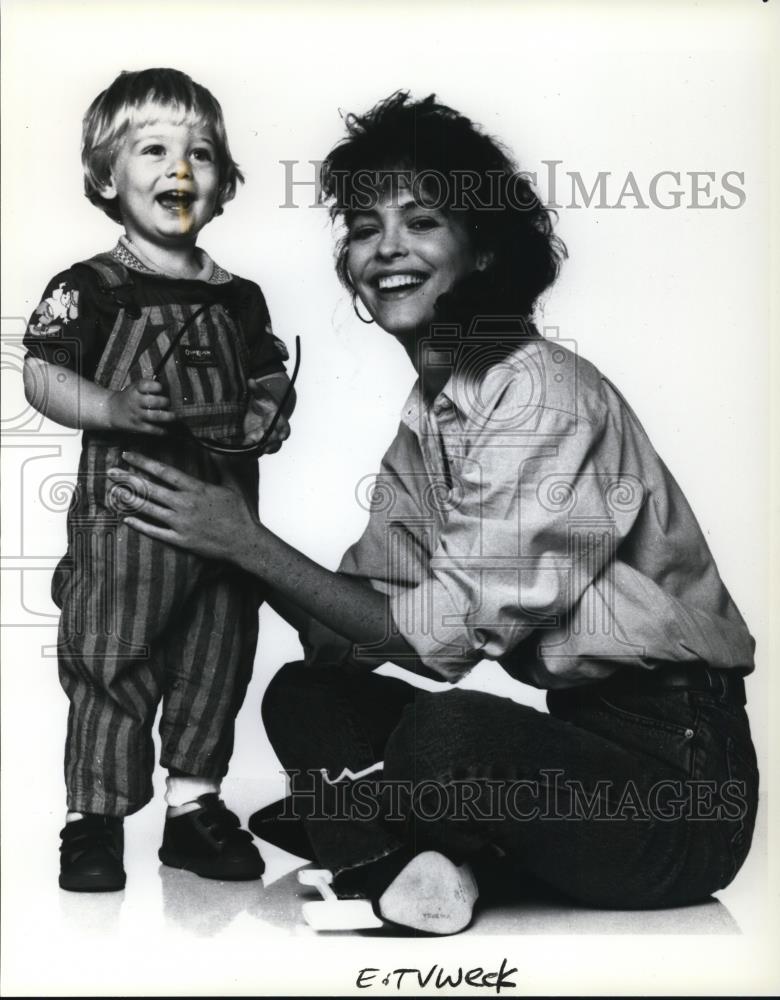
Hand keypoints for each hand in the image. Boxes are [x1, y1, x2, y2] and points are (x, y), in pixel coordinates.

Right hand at [107, 380, 174, 434]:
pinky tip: (167, 430)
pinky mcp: (137, 426)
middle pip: (152, 401)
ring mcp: (136, 415)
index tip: (161, 388)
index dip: (155, 386)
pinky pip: (151, 429)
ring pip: (154, 416)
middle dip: (164, 402)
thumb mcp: (134, 387)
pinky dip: (160, 431)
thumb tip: (169, 388)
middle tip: (168, 402)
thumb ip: (148, 386)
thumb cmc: (129, 397)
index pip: (145, 385)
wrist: (111, 410)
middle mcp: (135, 402)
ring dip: (167, 417)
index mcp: (135, 390)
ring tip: (175, 416)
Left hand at [107, 452, 259, 560]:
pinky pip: (155, 532)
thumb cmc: (240, 513)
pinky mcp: (181, 540)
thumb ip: (222, 466)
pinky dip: (140, 525)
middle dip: (128, 478)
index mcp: (197, 488)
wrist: (245, 542)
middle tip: (110, 472)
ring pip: (149, 509)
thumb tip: (216, 448)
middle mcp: (185, 504)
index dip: (143, 462)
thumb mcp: (234, 485)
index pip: (164, 471)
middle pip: (150, 488)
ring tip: (114, 492)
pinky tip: (127, 519)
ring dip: (129, 500)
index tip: (128, 455)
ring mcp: (181, 523)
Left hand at [243, 378, 290, 453]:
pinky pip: (258, 450)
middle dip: (271, 442)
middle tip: (264, 444)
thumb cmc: (263, 402)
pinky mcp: (258, 442)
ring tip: (257, 452)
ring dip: (263, 450)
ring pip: (270, 448)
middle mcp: (275, 430)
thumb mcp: (260, 394)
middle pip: (277, 440)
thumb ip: (256, 389)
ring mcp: (267, 438)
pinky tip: (246, 454)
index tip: (282, 436)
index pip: (283, 426)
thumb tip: (251, 381)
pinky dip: (253, 453)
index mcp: (278, 418)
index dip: (284, 431)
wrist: (261, 410)